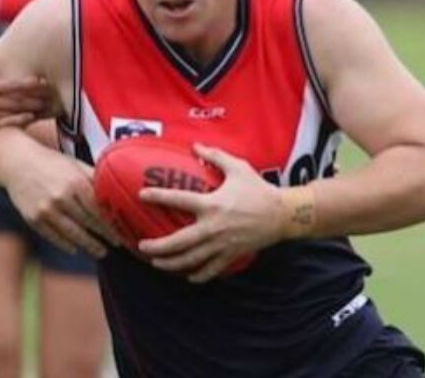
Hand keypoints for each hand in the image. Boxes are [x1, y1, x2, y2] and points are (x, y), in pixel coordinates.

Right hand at [0, 53, 50, 143]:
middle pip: (18, 97)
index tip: (43, 80)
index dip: (29, 82)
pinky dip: (21, 121)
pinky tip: (32, 118)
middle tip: (52, 93)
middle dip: (37, 95)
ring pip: (16, 110)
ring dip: (33, 107)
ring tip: (48, 106)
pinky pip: (8, 124)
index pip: (11, 84)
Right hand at [4, 148, 121, 257]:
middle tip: (116, 245)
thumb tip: (116, 190)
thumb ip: (94, 177)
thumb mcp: (74, 164)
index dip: (112, 224)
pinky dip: (66, 245)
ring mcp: (46, 210)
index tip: (122, 233)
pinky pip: (53, 236)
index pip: (98, 209)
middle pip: (88, 223)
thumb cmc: (50, 162)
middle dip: (104, 237)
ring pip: (72, 234)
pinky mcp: (33, 219)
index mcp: (75, 182)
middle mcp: (61, 197)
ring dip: (89, 245)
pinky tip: (75, 249)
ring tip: (100, 252)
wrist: (17, 162)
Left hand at [136, 144, 283, 282]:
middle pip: (179, 242)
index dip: (158, 196)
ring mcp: (222, 244)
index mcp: (211, 204)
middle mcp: (213, 227)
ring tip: (156, 263)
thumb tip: (195, 146)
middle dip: (158, 247)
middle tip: (141, 247)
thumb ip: (214, 156)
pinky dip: (199, 276)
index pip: (178, 199)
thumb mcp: (238, 167)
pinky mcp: (232, 255)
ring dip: (171, 264)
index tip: (141, 195)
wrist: (283, 214)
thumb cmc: (258, 189)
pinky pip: (212, 269)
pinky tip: (188, 277)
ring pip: (192, 259)